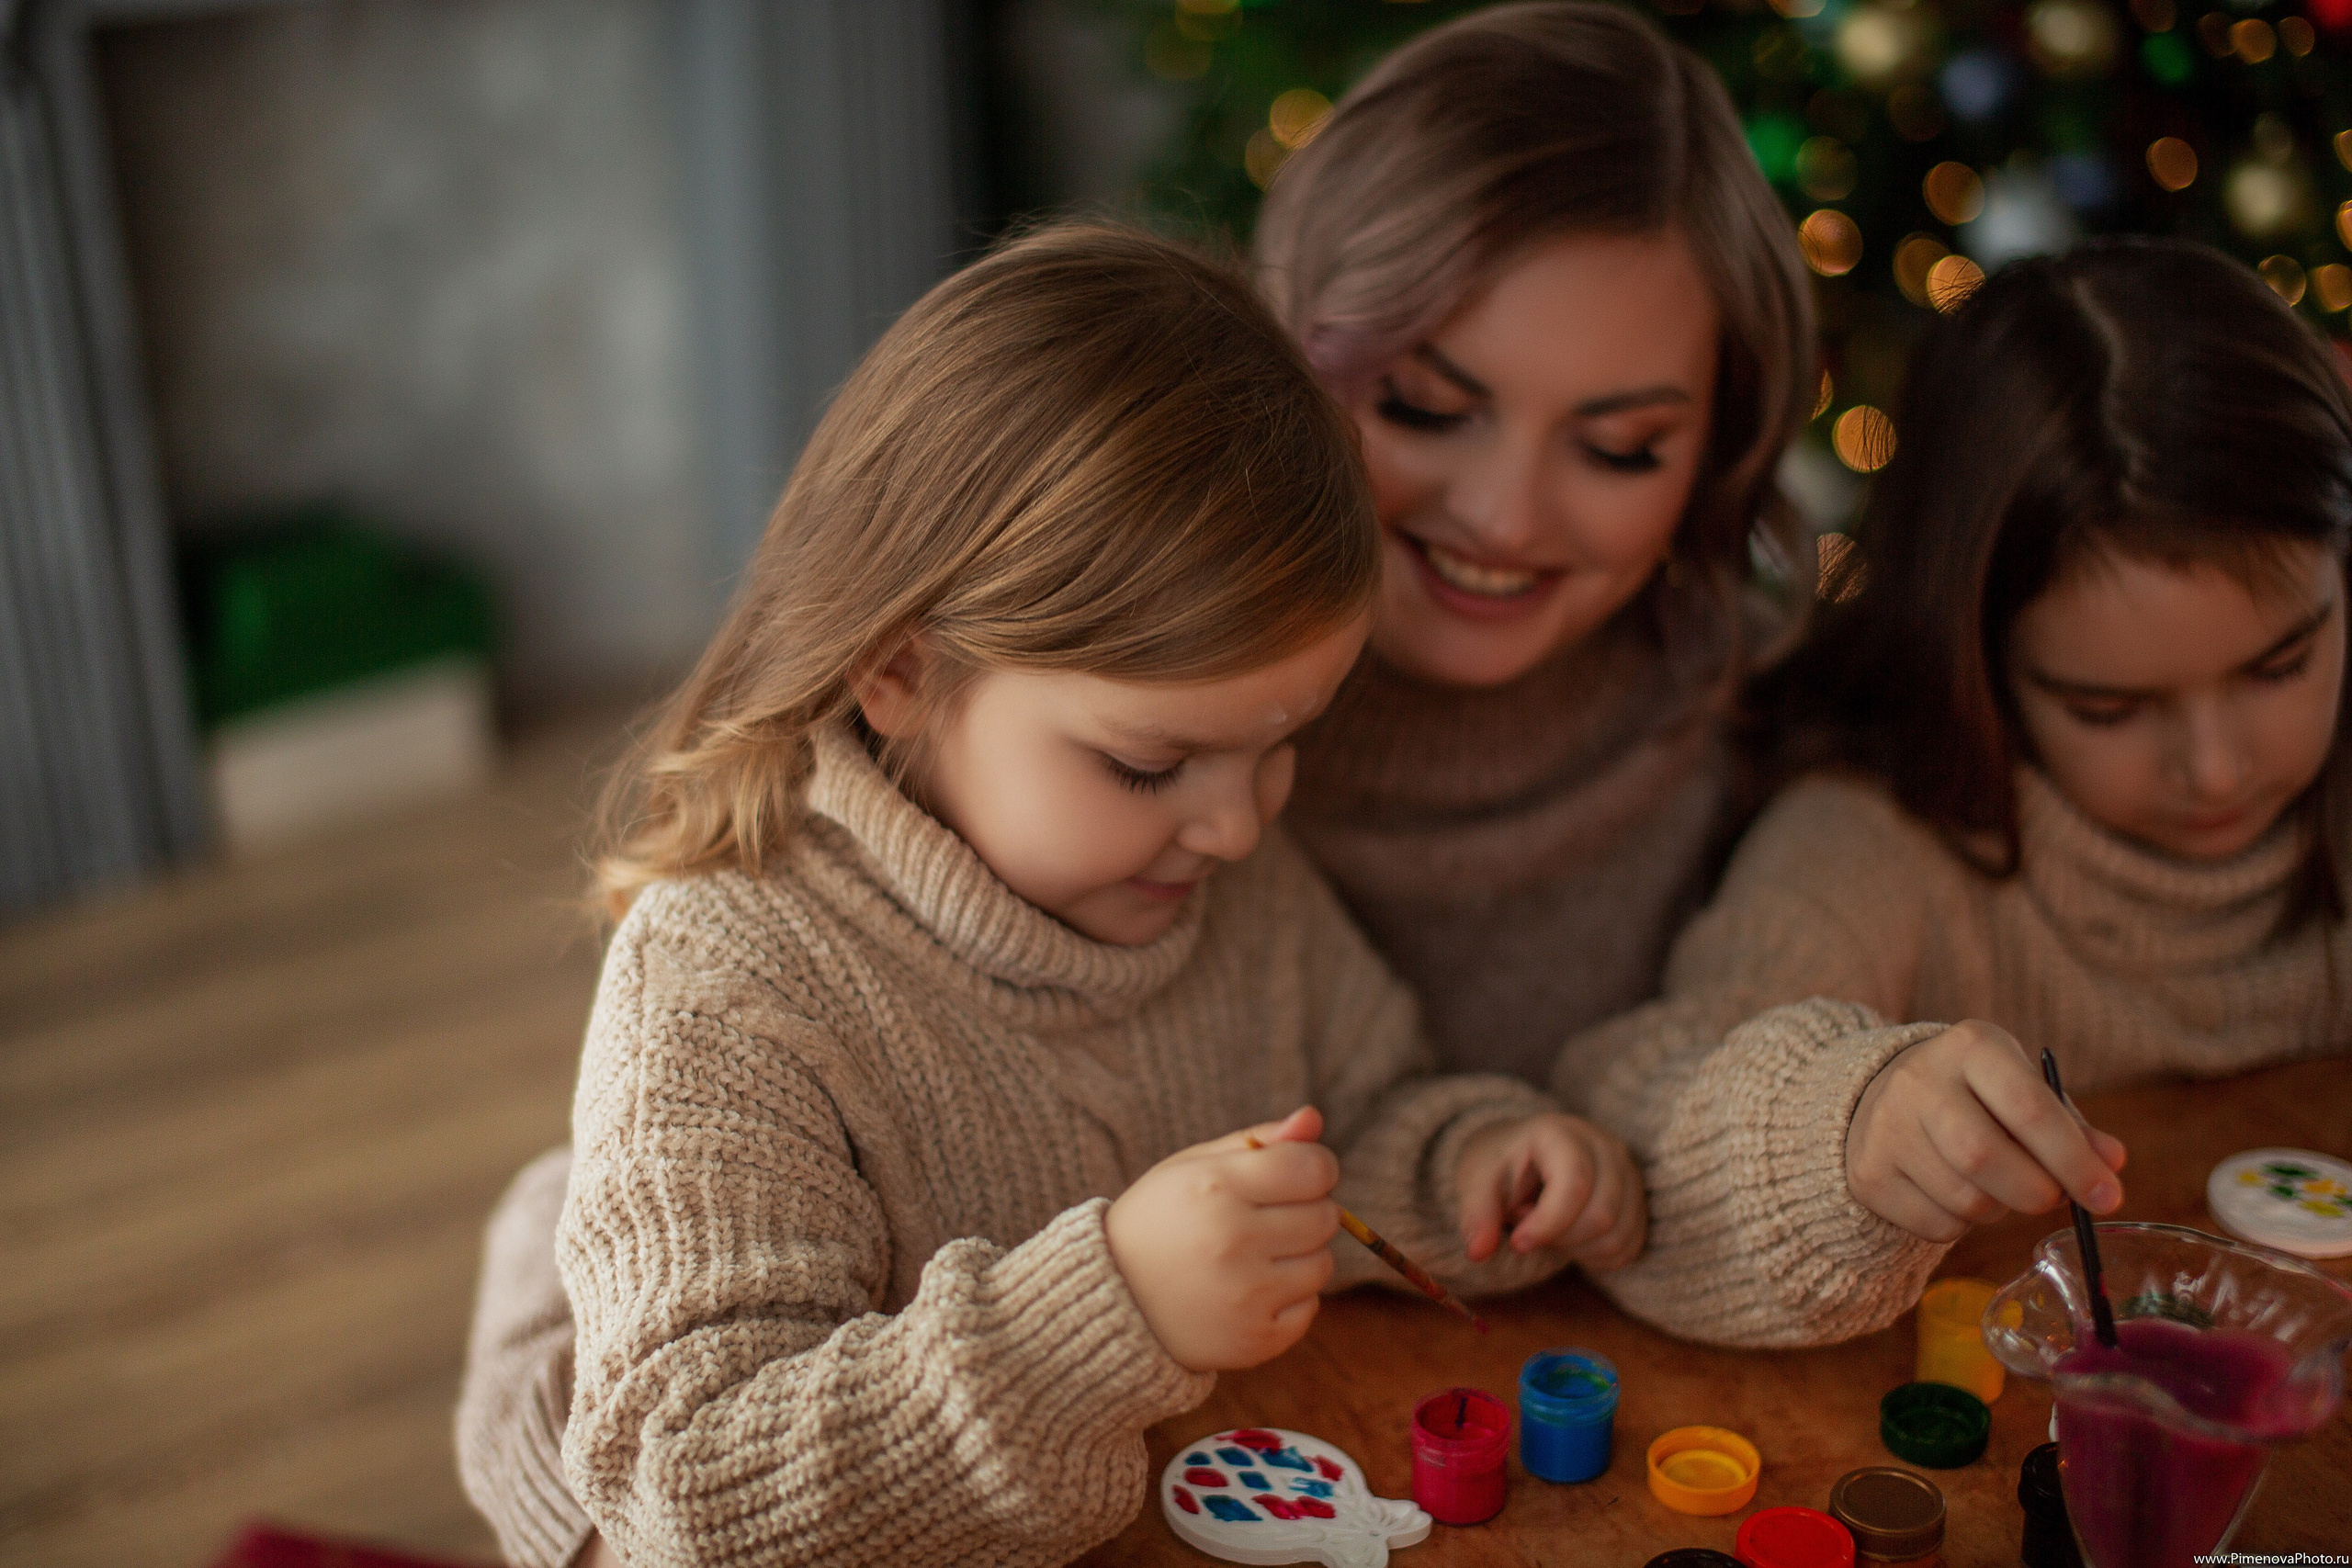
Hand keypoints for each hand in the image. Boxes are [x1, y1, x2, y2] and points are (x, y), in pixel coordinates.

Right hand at [1105, 1105, 1339, 1371]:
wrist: (1113, 1298)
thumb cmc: (1161, 1219)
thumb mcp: (1194, 1166)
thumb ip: (1258, 1140)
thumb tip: (1313, 1118)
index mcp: (1217, 1187)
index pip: (1313, 1168)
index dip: (1315, 1166)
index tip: (1296, 1174)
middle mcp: (1233, 1241)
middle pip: (1325, 1216)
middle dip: (1308, 1210)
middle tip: (1267, 1217)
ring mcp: (1246, 1295)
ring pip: (1323, 1264)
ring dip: (1301, 1256)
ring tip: (1256, 1255)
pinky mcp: (1255, 1339)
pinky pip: (1311, 1308)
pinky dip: (1290, 1299)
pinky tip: (1251, 1291)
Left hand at [1456, 1113, 1645, 1271]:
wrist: (1523, 1158)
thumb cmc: (1500, 1169)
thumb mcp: (1477, 1184)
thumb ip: (1476, 1215)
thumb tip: (1478, 1252)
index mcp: (1561, 1132)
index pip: (1574, 1184)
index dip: (1548, 1224)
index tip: (1519, 1243)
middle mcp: (1605, 1145)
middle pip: (1601, 1214)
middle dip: (1561, 1238)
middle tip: (1530, 1227)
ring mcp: (1628, 1171)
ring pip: (1618, 1234)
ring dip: (1578, 1250)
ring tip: (1550, 1229)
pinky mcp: (1639, 1198)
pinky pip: (1630, 1245)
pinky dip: (1598, 1257)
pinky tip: (1572, 1241)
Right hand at [1846, 1020, 2128, 1242]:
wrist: (1881, 1095)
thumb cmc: (1977, 1097)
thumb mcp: (2023, 1090)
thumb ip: (2070, 1126)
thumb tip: (2112, 1164)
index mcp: (1970, 1046)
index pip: (2027, 1106)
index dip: (2073, 1159)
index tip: (2108, 1197)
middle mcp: (1918, 1080)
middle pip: (1984, 1157)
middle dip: (2036, 1192)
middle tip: (2054, 1201)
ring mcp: (1884, 1127)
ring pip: (1965, 1199)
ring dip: (2000, 1209)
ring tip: (1997, 1186)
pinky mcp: (1868, 1174)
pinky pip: (1937, 1226)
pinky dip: (1964, 1226)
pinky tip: (1957, 1195)